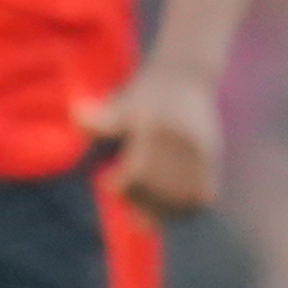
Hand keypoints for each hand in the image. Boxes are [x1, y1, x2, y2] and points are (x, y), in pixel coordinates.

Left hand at [79, 61, 222, 220]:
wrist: (186, 77)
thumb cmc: (145, 95)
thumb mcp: (121, 103)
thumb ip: (101, 118)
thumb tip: (75, 116)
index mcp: (157, 128)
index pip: (139, 173)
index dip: (121, 186)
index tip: (107, 181)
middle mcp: (183, 141)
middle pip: (161, 190)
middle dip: (138, 201)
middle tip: (123, 194)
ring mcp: (202, 151)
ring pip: (184, 198)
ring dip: (161, 211)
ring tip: (142, 204)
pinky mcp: (213, 159)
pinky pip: (201, 196)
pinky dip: (182, 208)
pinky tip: (164, 205)